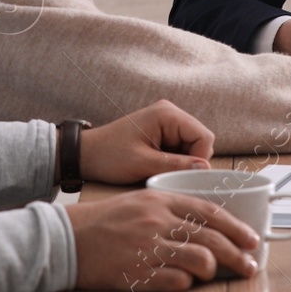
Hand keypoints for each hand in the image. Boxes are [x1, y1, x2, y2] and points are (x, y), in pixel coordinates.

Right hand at [67, 190, 261, 291]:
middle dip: (237, 255)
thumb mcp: (140, 201)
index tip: (252, 239)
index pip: (209, 211)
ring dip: (213, 271)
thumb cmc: (105, 220)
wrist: (67, 237)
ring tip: (215, 275)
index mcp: (160, 199)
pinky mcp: (136, 273)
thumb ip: (172, 209)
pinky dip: (186, 284)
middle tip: (250, 267)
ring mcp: (147, 248)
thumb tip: (208, 226)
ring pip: (199, 260)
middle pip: (211, 238)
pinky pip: (175, 282)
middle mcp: (157, 221)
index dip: (236, 227)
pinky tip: (185, 282)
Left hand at [81, 100, 213, 185]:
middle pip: (200, 140)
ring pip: (192, 147)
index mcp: (167, 114)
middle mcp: (170, 113)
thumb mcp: (143, 164)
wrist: (86, 155)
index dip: (200, 159)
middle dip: (191, 161)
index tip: (187, 177)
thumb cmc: (109, 156)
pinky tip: (160, 169)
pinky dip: (175, 162)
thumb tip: (204, 168)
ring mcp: (166, 122)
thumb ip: (175, 165)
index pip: (203, 136)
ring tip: (162, 172)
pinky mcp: (162, 133)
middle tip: (172, 176)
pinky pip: (181, 149)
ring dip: (182, 163)